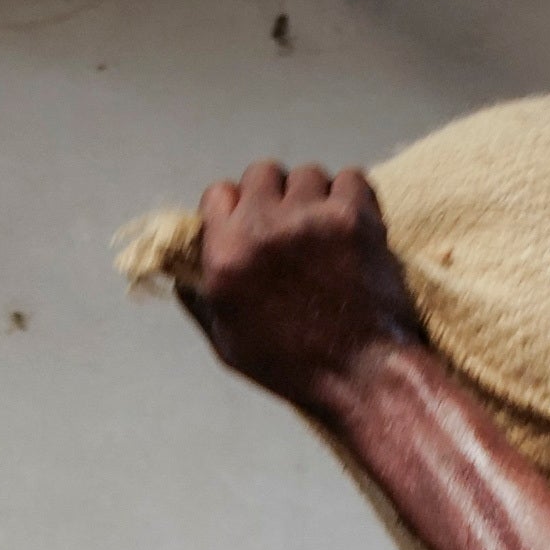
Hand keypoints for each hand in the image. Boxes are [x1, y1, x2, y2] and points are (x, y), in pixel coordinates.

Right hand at [179, 161, 422, 410]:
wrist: (365, 376)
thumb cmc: (296, 369)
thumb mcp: (230, 345)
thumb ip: (203, 303)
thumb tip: (183, 277)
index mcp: (225, 257)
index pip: (218, 193)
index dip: (235, 207)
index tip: (251, 224)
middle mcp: (261, 230)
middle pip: (262, 173)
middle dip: (275, 195)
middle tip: (292, 226)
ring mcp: (309, 219)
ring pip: (307, 174)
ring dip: (315, 196)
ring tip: (326, 231)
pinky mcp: (352, 218)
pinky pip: (350, 178)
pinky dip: (353, 197)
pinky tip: (353, 226)